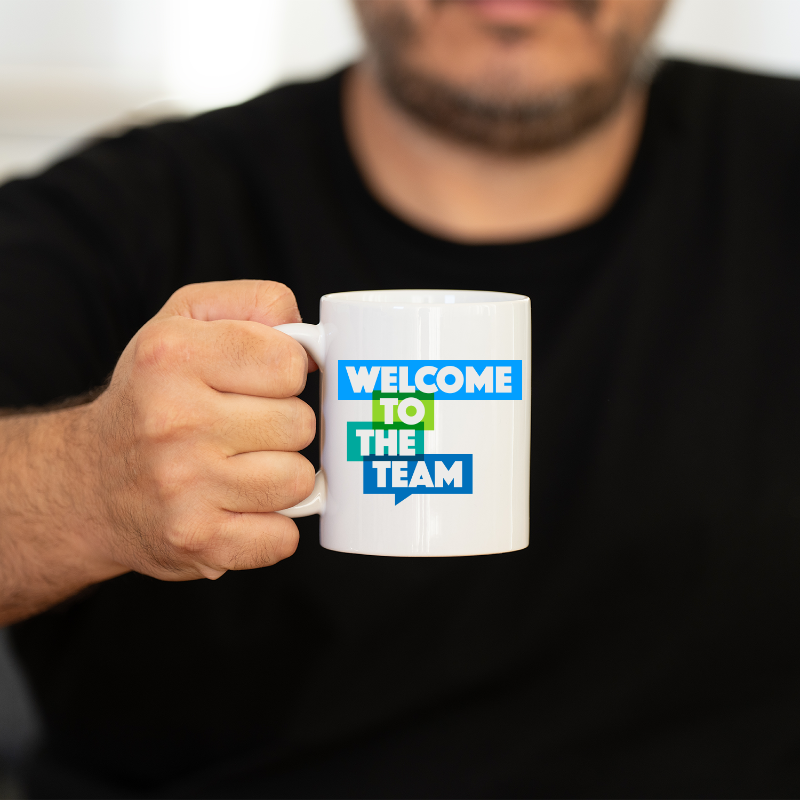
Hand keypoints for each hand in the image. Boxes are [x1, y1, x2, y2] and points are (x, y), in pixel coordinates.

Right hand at [82, 280, 315, 580]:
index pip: (289, 363)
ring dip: (282, 477)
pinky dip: (273, 528)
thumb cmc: (152, 396)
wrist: (88, 483)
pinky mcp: (196, 541)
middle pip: (299, 424)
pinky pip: (284, 538)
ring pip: (299, 481)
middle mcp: (173, 421)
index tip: (264, 382)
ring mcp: (183, 487)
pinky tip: (241, 509)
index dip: (287, 373)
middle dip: (284, 426)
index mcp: (172, 355)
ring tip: (244, 468)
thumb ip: (256, 305)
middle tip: (246, 429)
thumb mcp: (186, 320)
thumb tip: (312, 338)